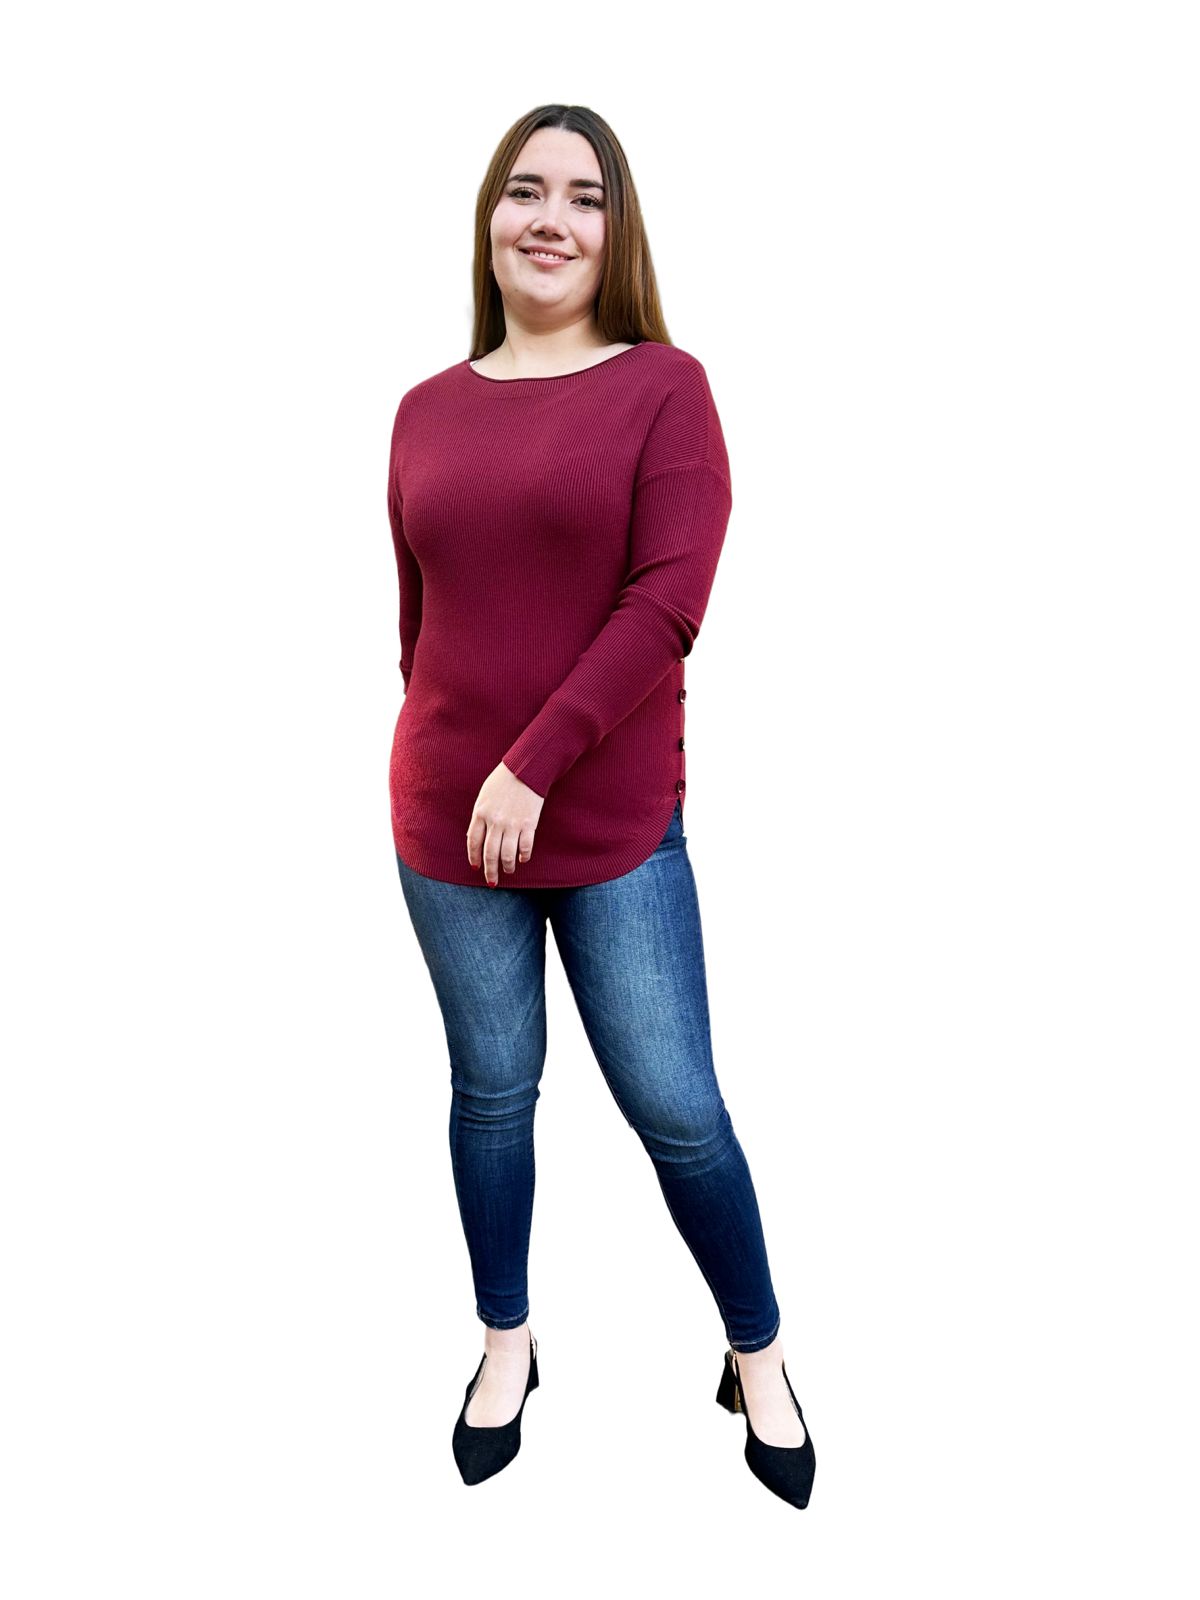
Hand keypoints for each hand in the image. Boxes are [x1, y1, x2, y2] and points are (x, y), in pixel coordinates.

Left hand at [468, 762, 544, 885]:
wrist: (526, 769)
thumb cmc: (503, 780)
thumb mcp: (484, 796)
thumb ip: (480, 816)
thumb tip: (476, 837)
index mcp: (480, 812)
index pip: (473, 842)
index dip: (474, 857)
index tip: (475, 868)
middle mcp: (495, 821)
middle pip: (489, 853)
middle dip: (490, 871)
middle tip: (491, 882)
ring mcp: (512, 824)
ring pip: (507, 855)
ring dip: (507, 867)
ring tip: (508, 871)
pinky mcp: (529, 824)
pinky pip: (525, 847)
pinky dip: (524, 856)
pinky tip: (522, 859)